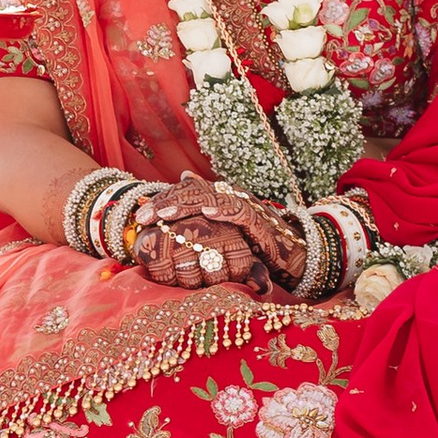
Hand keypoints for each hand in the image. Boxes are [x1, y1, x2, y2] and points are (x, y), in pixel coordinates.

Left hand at [132, 177, 306, 297]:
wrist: (298, 257)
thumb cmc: (258, 249)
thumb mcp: (225, 237)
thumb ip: (203, 217)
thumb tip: (182, 181)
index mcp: (219, 199)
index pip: (185, 192)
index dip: (161, 200)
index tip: (139, 217)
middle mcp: (231, 197)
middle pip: (194, 191)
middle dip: (166, 202)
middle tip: (144, 217)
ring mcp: (247, 207)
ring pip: (213, 196)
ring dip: (188, 204)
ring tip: (166, 213)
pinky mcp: (263, 222)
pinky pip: (242, 210)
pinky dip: (225, 209)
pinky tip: (208, 212)